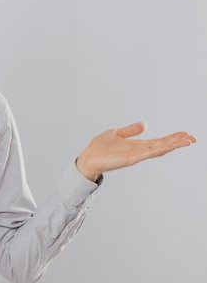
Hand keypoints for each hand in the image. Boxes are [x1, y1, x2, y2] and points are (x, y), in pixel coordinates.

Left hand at [76, 122, 196, 181]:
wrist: (88, 158)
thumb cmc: (99, 148)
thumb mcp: (116, 134)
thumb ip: (130, 130)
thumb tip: (144, 124)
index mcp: (137, 145)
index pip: (159, 141)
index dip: (172, 138)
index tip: (186, 134)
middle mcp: (139, 151)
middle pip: (163, 145)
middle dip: (178, 142)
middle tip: (193, 138)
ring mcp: (136, 155)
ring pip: (159, 149)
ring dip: (173, 145)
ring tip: (187, 141)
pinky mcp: (131, 158)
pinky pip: (147, 153)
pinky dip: (159, 149)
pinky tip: (169, 146)